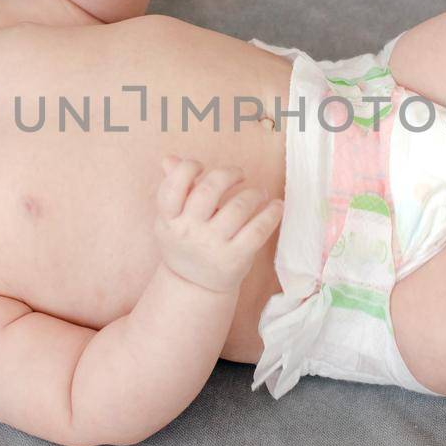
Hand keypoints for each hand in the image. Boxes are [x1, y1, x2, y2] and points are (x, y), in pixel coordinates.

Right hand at [154, 156, 284, 293]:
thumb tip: (169, 158)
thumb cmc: (186, 242)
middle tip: (240, 174)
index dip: (188, 169)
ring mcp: (211, 246)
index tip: (201, 166)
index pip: (173, 186)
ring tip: (259, 193)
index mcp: (169, 219)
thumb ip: (174, 187)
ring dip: (254, 193)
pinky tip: (276, 206)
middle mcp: (188, 232)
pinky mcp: (235, 259)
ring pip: (238, 208)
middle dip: (228, 174)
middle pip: (208, 190)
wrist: (194, 287)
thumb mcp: (173, 219)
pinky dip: (271, 214)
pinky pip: (258, 230)